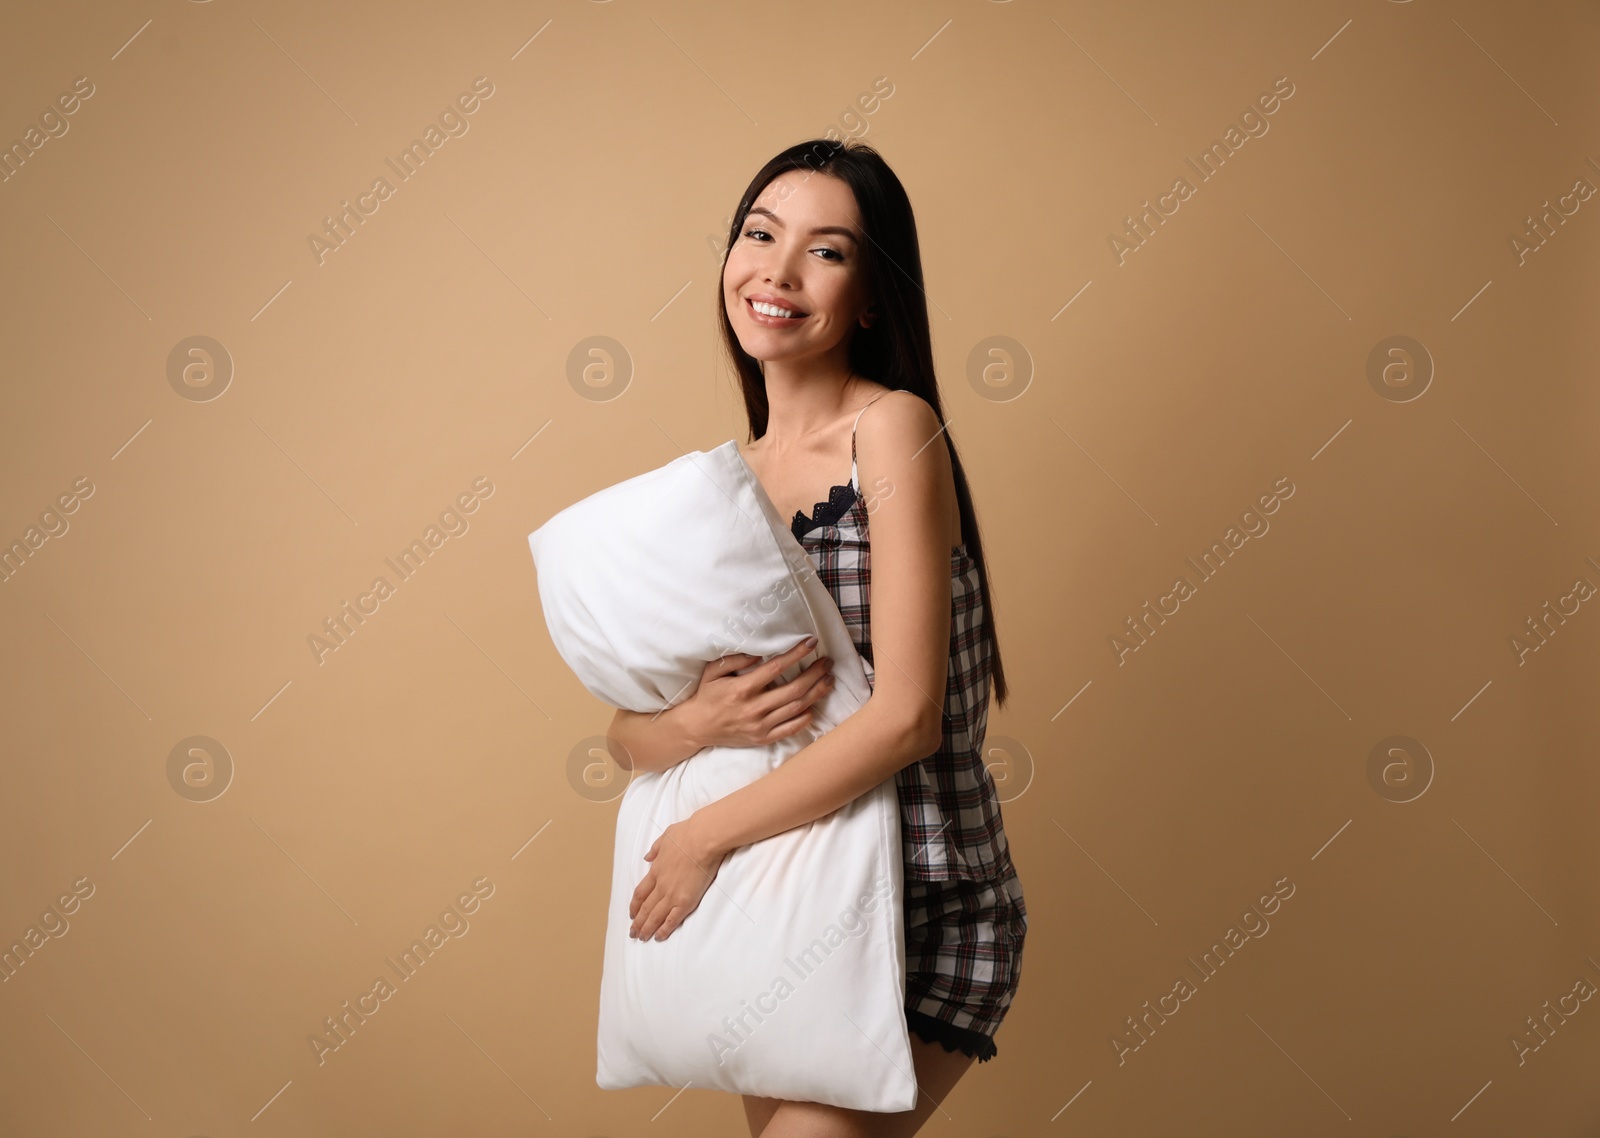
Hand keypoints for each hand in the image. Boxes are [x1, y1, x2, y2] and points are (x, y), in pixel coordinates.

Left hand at [628, 815, 728, 941]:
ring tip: (642, 938)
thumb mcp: (666, 837)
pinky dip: (664, 930)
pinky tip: (659, 938)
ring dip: (647, 929)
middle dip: (638, 922)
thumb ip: (655, 849)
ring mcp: (672, 895)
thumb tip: (647, 857)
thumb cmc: (688, 834)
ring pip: (655, 916)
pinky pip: (672, 920)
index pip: (640, 892)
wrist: (703, 839)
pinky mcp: (685, 902)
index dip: (635, 905)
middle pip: (645, 908)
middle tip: (633, 932)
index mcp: (656, 870)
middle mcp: (661, 885)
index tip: (631, 913)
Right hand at [682, 636, 835, 749]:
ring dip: (816, 693)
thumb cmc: (706, 696)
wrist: (697, 728)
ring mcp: (759, 726)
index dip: (796, 654)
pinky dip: (805, 718)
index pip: (776, 668)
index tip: (811, 643)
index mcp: (742, 689)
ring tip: (829, 680)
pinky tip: (814, 706)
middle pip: (794, 689)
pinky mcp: (762, 739)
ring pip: (796, 708)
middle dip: (815, 674)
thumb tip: (759, 654)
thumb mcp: (713, 672)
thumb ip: (735, 660)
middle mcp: (753, 708)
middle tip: (828, 662)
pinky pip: (790, 729)